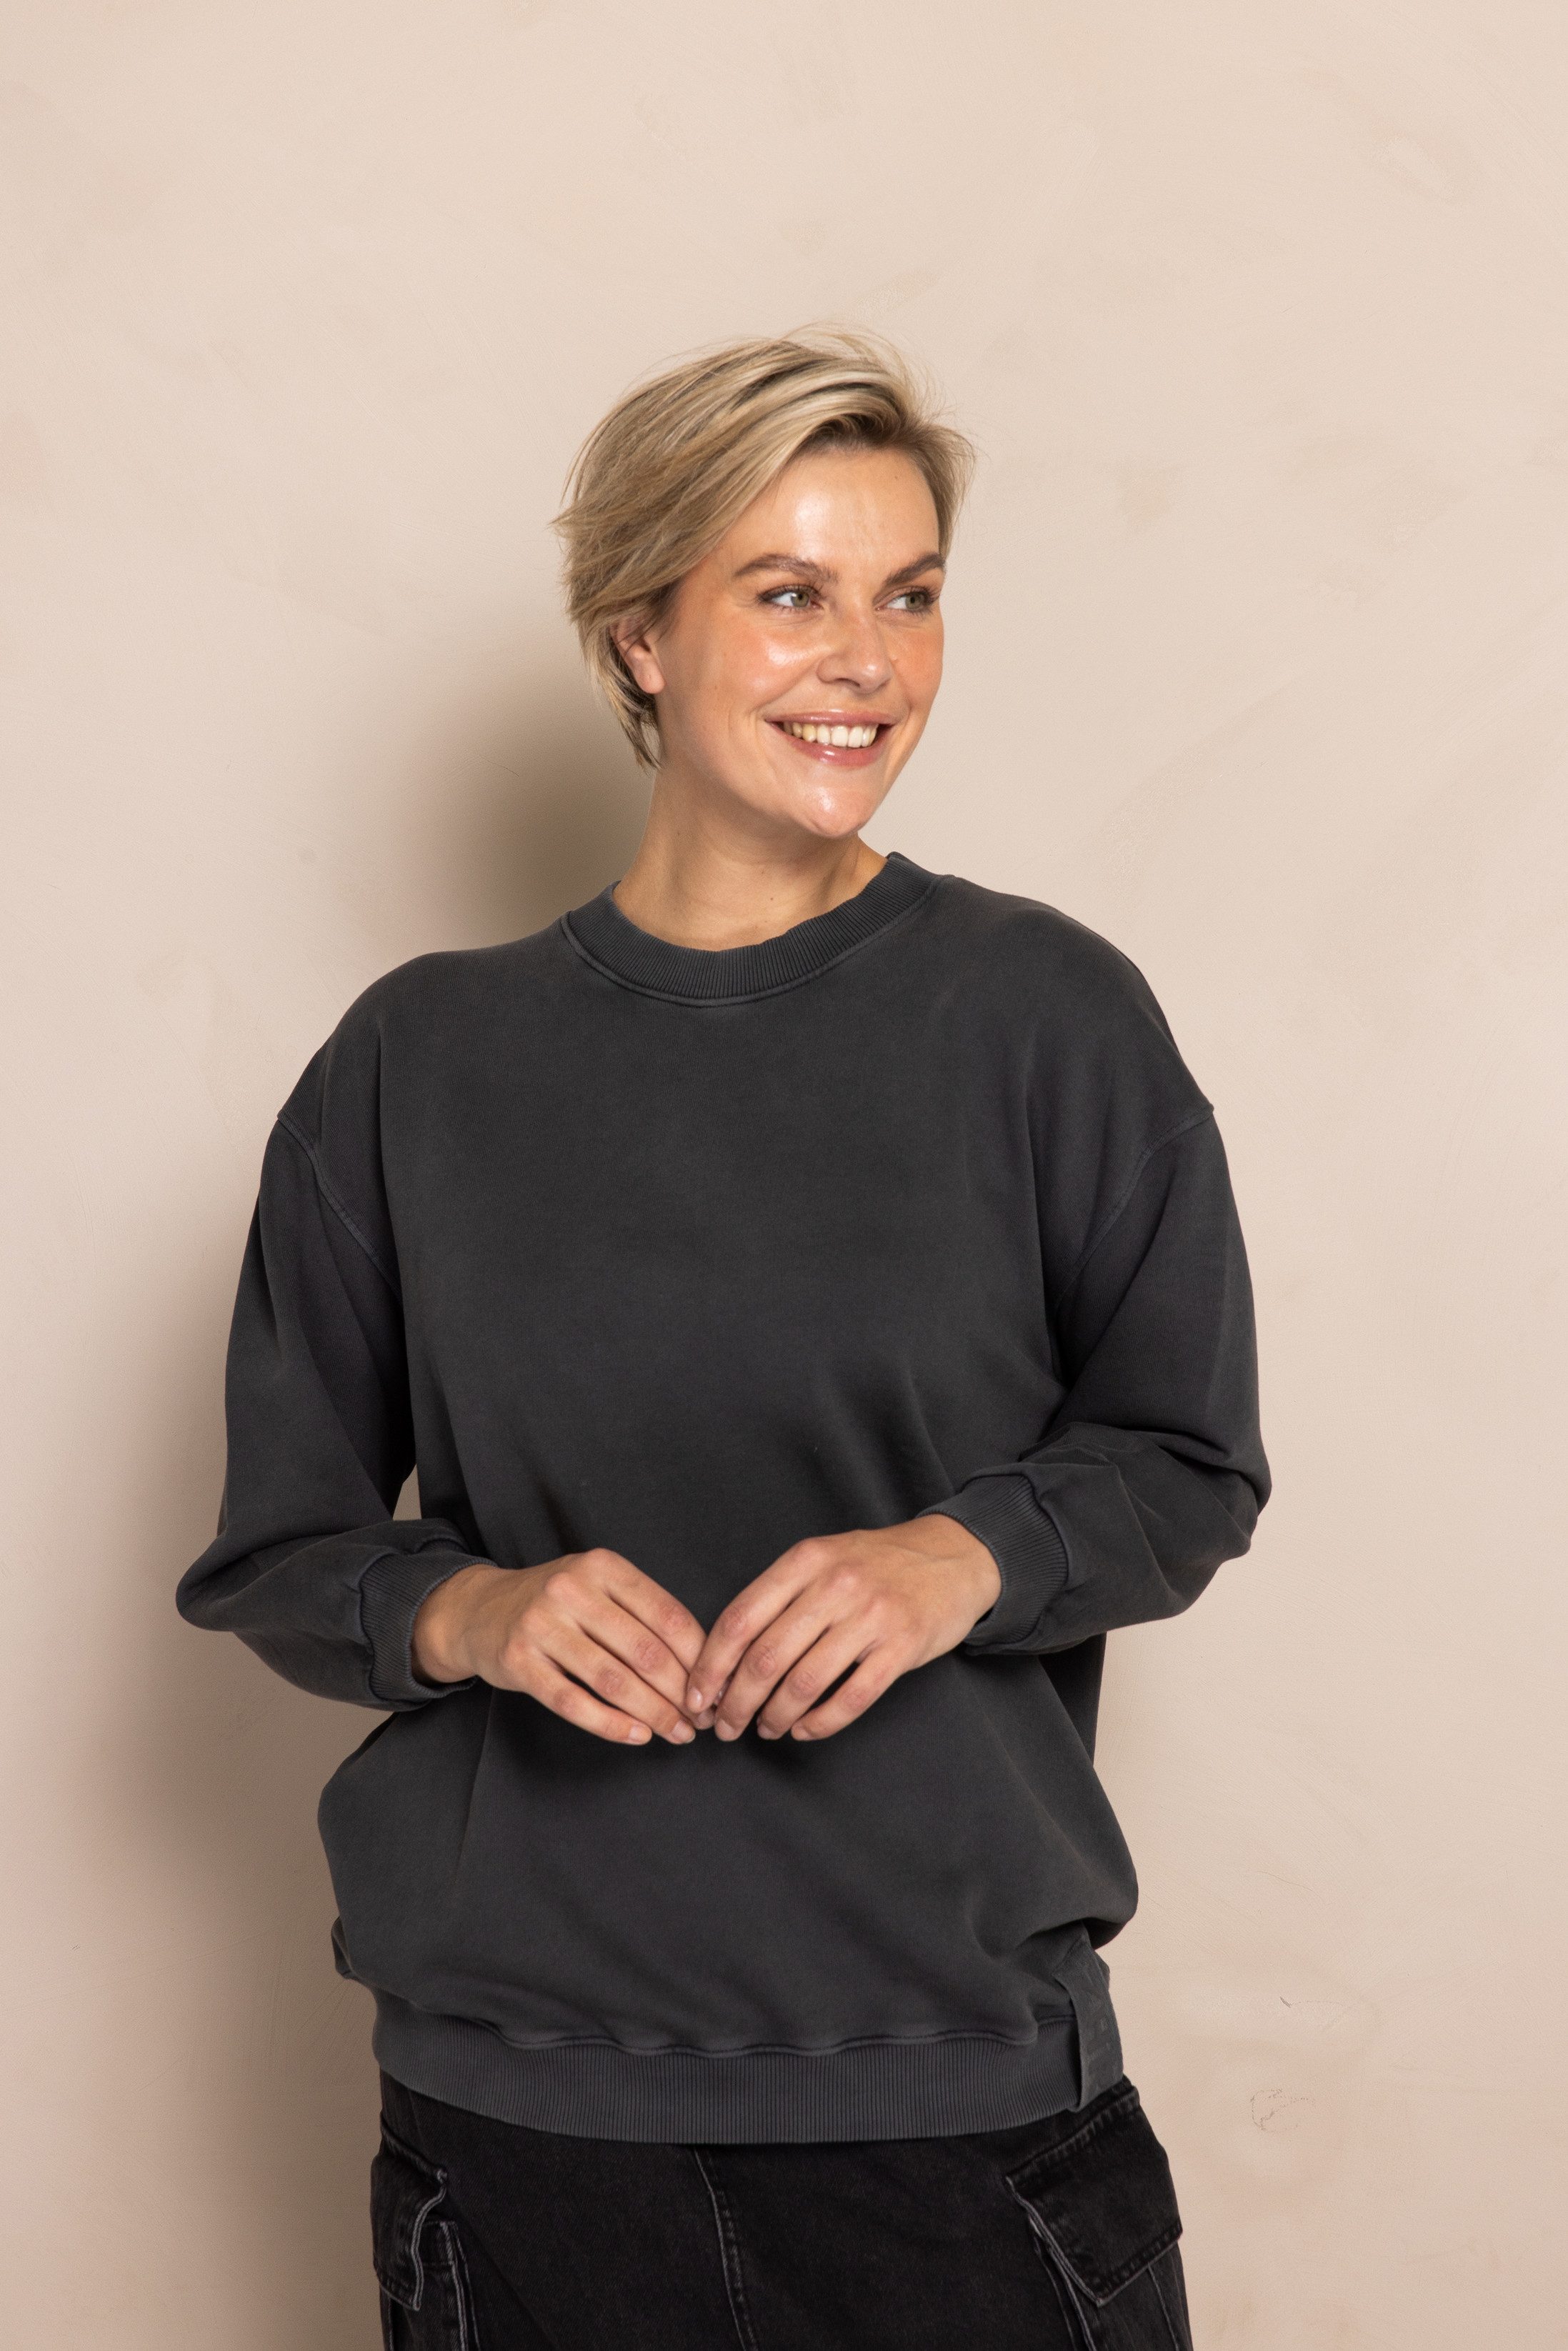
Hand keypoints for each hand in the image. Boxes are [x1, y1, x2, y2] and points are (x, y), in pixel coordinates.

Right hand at [411, 1552, 706, 1747]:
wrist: (479, 1611)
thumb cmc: (556, 1604)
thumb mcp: (598, 1587)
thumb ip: (644, 1614)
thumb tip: (703, 1665)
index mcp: (603, 1567)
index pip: (667, 1615)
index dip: (699, 1658)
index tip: (718, 1688)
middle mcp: (572, 1590)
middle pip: (645, 1652)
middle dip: (682, 1693)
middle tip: (702, 1721)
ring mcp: (542, 1626)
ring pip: (613, 1680)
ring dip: (654, 1714)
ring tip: (677, 1733)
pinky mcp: (519, 1662)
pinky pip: (573, 1702)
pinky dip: (611, 1724)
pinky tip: (638, 1736)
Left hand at [682, 1515, 1001, 1745]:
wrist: (953, 1557)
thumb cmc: (876, 1564)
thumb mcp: (822, 1558)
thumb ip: (778, 1598)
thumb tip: (724, 1658)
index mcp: (805, 1560)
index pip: (740, 1619)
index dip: (710, 1667)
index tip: (696, 1698)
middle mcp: (835, 1585)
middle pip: (765, 1657)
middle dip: (736, 1702)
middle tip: (724, 1726)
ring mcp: (872, 1616)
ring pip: (804, 1682)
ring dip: (775, 1717)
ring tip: (765, 1729)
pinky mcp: (902, 1647)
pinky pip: (852, 1698)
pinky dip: (821, 1723)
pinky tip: (805, 1730)